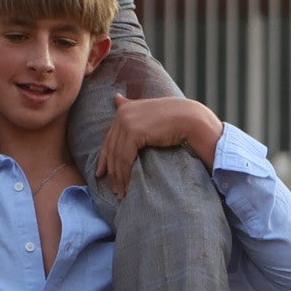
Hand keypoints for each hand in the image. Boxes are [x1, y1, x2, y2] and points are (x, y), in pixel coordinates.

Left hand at [97, 95, 218, 197]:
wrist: (190, 119)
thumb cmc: (174, 118)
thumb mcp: (148, 111)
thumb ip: (130, 106)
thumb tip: (115, 97)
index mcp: (124, 109)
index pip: (109, 139)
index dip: (104, 159)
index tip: (101, 174)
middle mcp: (122, 114)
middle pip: (111, 149)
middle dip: (111, 171)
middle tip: (113, 189)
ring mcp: (127, 122)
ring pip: (117, 157)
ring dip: (118, 178)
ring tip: (121, 193)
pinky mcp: (134, 133)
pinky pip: (125, 159)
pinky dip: (125, 175)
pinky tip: (127, 187)